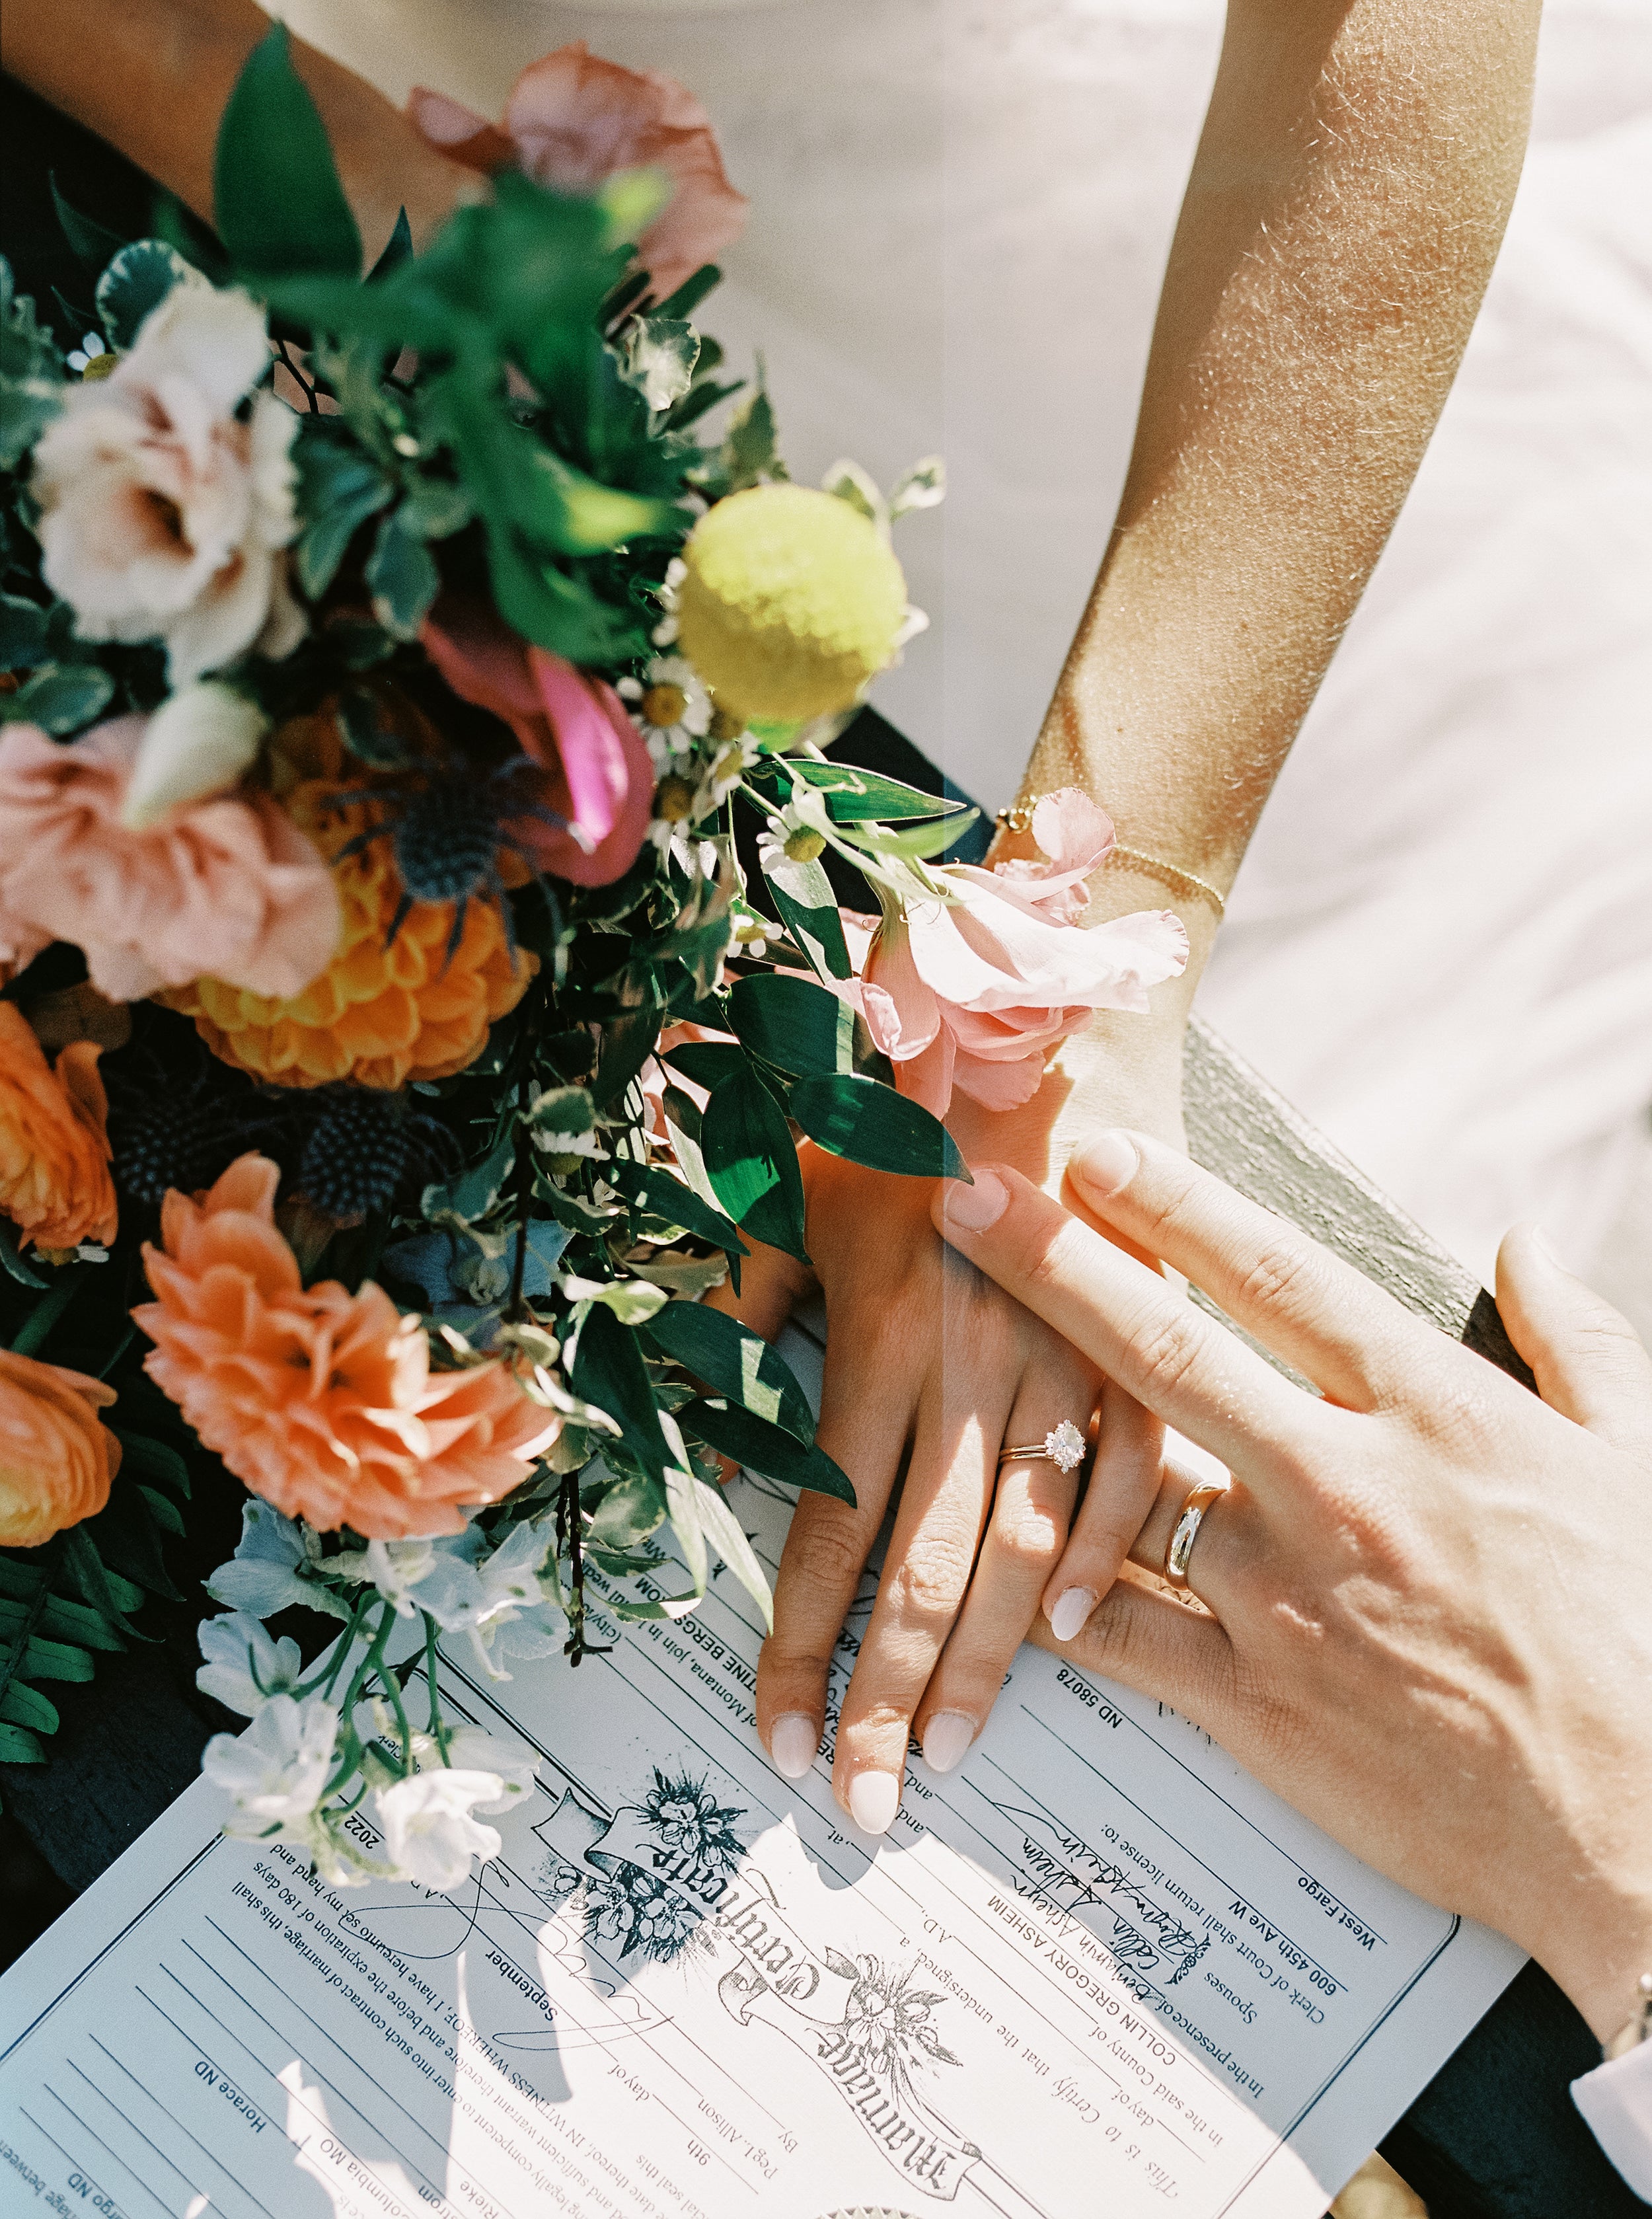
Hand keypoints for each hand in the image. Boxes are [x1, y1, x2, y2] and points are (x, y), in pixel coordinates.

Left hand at [713, 993, 1188, 1834]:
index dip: (793, 1644)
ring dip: (981, 1663)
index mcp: (877, 1334)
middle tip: (860, 1806)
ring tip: (944, 1757)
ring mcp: (1058, 1367)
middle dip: (881, 1698)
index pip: (824, 1529)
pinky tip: (1073, 1641)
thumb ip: (747, 1299)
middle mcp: (965, 1369)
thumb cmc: (896, 1102)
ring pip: (1015, 1548)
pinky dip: (1100, 1558)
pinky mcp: (1132, 1353)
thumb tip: (723, 1401)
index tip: (774, 1736)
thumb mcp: (788, 1188)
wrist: (1040, 1025)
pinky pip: (1123, 1477)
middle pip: (917, 1569)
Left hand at [933, 1131, 1651, 2043]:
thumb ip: (1573, 1340)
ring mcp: (1289, 1597)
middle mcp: (1346, 1486)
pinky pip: (1122, 1632)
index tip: (1097, 1150)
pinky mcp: (1257, 1704)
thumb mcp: (1638, 1460)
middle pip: (1166, 1349)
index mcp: (1438, 1413)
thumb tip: (1522, 1244)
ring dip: (1032, 1413)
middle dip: (1054, 1261)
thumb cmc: (1646, 1635)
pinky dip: (1056, 1592)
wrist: (1647, 1829)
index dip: (1175, 1202)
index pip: (1281, 1274)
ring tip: (954, 1358)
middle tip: (967, 1197)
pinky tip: (1001, 1559)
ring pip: (1124, 1486)